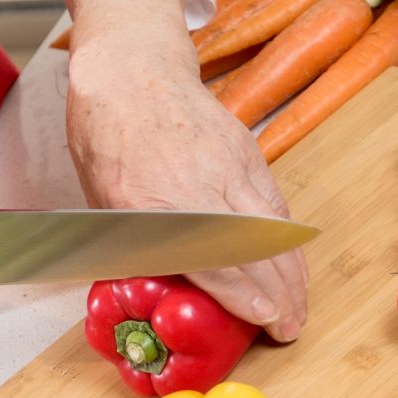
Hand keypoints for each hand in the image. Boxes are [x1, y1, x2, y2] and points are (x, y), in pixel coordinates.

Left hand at [66, 42, 309, 341]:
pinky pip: (274, 202)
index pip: (205, 252)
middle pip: (250, 244)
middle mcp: (193, 180)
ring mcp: (226, 162)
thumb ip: (134, 243)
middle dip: (278, 293)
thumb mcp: (100, 197)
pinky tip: (293, 263)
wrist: (131, 70)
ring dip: (291, 272)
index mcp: (145, 197)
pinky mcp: (245, 150)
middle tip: (289, 327)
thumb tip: (161, 291)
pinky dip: (288, 239)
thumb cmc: (105, 135)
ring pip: (271, 226)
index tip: (263, 317)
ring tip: (298, 307)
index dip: (239, 291)